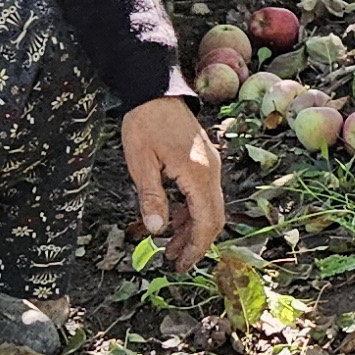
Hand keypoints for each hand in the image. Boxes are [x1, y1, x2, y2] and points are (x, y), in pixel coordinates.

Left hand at [125, 97, 225, 270]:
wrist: (157, 90)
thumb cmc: (145, 123)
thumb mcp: (141, 163)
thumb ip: (151, 197)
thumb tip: (156, 230)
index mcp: (198, 174)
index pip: (206, 221)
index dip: (196, 247)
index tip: (180, 264)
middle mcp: (211, 171)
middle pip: (214, 218)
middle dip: (197, 243)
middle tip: (175, 261)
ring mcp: (211, 166)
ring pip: (210, 207)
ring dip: (193, 228)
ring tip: (169, 246)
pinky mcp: (205, 161)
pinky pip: (204, 194)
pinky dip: (191, 211)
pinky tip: (172, 219)